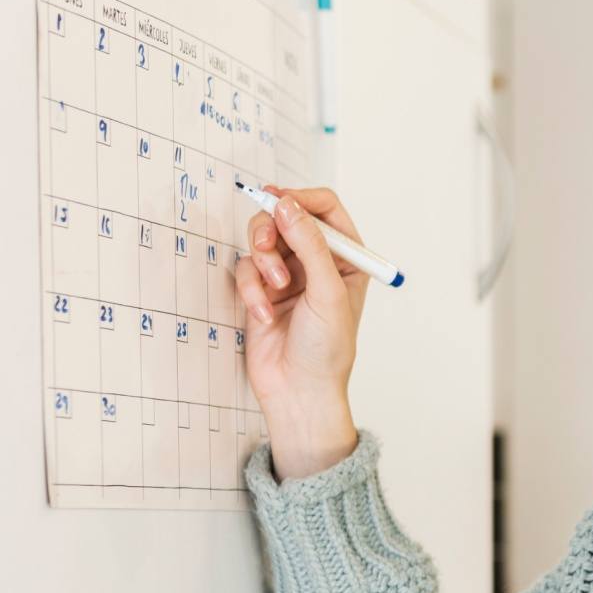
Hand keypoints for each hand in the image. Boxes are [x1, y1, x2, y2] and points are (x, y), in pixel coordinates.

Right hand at [237, 185, 367, 469]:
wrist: (299, 392)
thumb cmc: (326, 350)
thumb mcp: (326, 292)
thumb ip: (308, 244)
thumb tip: (287, 204)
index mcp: (346, 258)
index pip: (324, 208)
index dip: (300, 199)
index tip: (278, 202)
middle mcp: (317, 262)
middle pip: (286, 217)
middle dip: (271, 230)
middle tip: (265, 245)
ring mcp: (288, 275)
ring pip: (262, 241)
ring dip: (261, 261)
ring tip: (272, 289)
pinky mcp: (261, 291)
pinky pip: (246, 270)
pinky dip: (250, 289)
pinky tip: (264, 314)